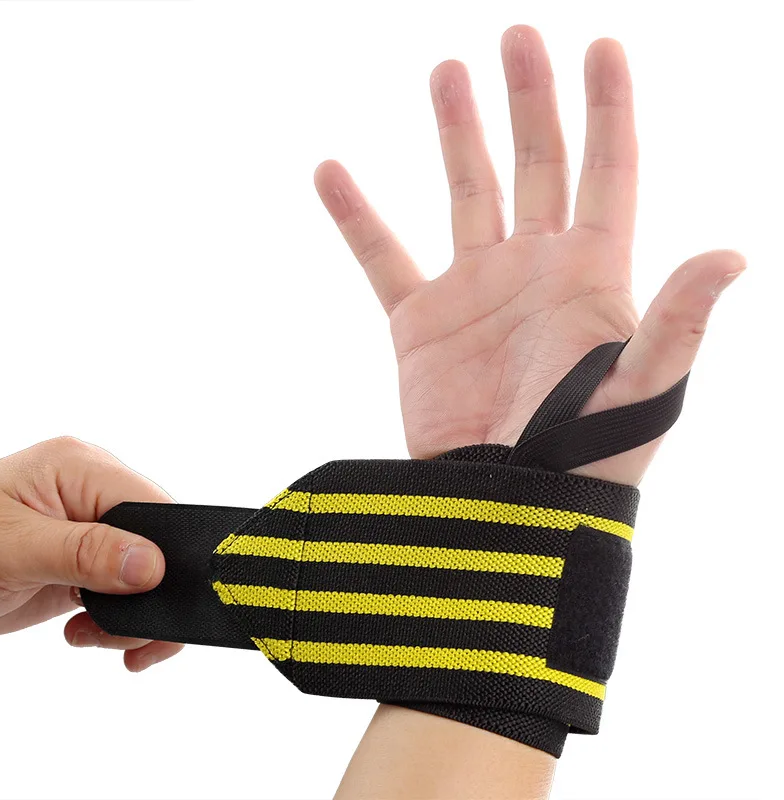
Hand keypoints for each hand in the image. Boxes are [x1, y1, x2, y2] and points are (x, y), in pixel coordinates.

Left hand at [0, 437, 182, 670]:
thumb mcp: (14, 549)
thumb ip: (86, 553)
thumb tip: (152, 564)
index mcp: (81, 467)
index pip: (149, 504)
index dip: (165, 552)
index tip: (160, 599)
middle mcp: (91, 491)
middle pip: (155, 541)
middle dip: (148, 593)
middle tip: (128, 638)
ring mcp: (89, 527)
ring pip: (146, 571)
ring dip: (131, 614)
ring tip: (94, 637)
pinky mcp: (83, 560)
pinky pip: (123, 589)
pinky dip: (116, 619)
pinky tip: (85, 632)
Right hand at [315, 27, 743, 484]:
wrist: (501, 507)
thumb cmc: (584, 459)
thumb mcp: (642, 391)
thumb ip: (678, 322)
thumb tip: (735, 253)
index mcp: (593, 277)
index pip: (609, 173)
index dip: (609, 110)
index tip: (602, 47)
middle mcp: (534, 271)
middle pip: (538, 164)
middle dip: (532, 100)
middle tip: (519, 38)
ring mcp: (474, 292)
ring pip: (466, 194)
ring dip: (458, 133)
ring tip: (447, 73)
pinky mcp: (420, 323)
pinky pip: (382, 257)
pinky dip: (356, 217)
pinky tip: (331, 172)